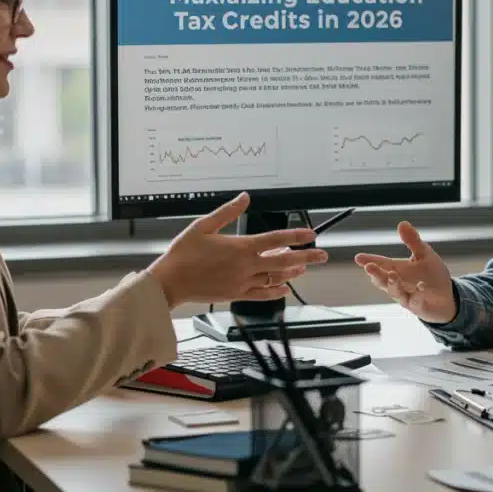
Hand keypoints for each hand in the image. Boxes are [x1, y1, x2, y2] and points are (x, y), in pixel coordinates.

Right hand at [145, 192, 327, 307]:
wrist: (170, 282)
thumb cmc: (183, 253)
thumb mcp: (203, 225)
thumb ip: (228, 212)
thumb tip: (245, 197)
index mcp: (240, 247)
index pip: (275, 240)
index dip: (296, 236)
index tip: (310, 234)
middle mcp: (246, 266)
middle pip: (283, 261)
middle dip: (306, 258)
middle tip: (323, 256)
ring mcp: (242, 282)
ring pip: (275, 278)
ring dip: (291, 272)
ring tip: (304, 268)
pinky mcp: (236, 294)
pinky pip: (262, 294)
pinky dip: (275, 292)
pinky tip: (284, 289)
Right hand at [354, 221, 455, 323]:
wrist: (447, 297)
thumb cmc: (432, 275)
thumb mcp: (424, 254)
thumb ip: (412, 241)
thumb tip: (402, 223)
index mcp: (398, 270)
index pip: (382, 264)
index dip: (370, 260)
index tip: (358, 257)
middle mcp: (398, 285)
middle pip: (383, 280)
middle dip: (376, 274)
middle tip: (368, 267)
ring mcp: (407, 297)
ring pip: (396, 292)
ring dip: (393, 284)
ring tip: (392, 275)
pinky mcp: (419, 306)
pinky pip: (417, 301)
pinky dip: (418, 293)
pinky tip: (421, 286)